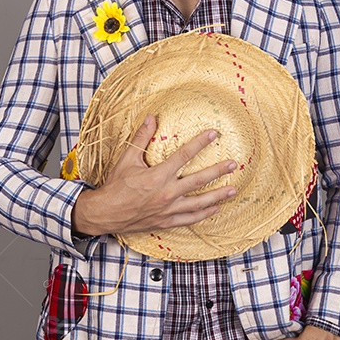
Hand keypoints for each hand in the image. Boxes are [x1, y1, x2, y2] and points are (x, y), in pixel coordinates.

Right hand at [71, 113, 238, 236]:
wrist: (106, 213)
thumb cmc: (116, 186)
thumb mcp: (127, 159)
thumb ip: (141, 138)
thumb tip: (151, 117)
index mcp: (158, 176)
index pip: (184, 155)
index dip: (200, 143)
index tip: (213, 134)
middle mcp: (167, 193)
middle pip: (198, 180)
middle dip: (218, 171)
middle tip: (233, 164)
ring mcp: (169, 209)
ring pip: (199, 202)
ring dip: (218, 195)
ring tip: (233, 189)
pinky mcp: (167, 221)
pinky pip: (190, 218)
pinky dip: (205, 214)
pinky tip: (216, 209)